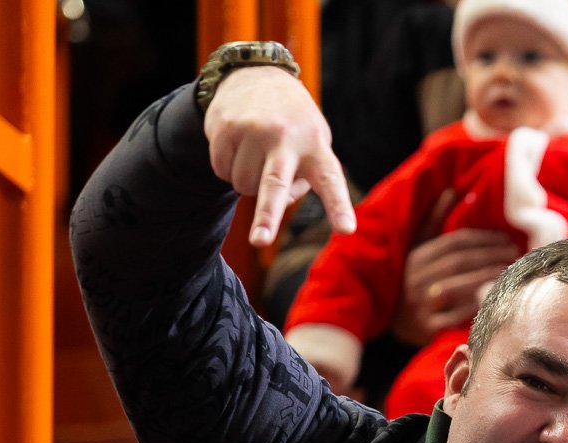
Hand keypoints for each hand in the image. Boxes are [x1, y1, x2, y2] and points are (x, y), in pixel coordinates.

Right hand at [203, 66, 354, 245]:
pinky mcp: (225, 127)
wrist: (256, 74)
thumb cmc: (293, 125)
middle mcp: (286, 137)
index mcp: (316, 146)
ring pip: (242, 185)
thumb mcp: (313, 144)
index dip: (339, 207)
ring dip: (247, 181)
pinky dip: (227, 167)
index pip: (331, 181)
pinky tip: (238, 146)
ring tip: (257, 154)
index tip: (347, 229)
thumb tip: (277, 203)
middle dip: (267, 216)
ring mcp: (253, 130)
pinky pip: (220, 171)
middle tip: (260, 242)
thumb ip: (305, 178)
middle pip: (275, 185)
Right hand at [391, 194, 521, 345]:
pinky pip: (455, 316)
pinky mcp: (427, 328)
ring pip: (457, 287)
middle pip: (459, 262)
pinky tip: (495, 298)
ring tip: (510, 272)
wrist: (399, 324)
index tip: (506, 237)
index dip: (482, 238)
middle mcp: (416, 279)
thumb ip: (434, 221)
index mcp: (416, 257)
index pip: (454, 242)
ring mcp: (421, 304)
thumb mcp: (418, 249)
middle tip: (515, 253)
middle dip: (490, 256)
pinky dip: (475, 306)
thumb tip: (452, 190)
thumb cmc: (416, 280)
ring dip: (487, 278)